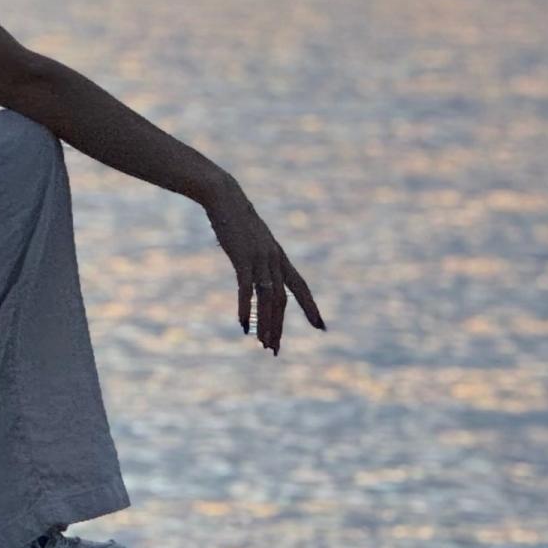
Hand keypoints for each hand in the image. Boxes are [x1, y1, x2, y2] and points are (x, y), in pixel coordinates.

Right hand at [203, 175, 326, 354]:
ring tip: (262, 344)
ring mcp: (260, 259)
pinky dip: (245, 308)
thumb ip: (259, 258)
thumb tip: (257, 273)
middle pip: (282, 300)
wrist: (225, 197)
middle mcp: (274, 260)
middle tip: (274, 350)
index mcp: (280, 257)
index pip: (301, 287)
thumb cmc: (237, 219)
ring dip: (265, 324)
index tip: (321, 327)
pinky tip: (243, 325)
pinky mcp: (242, 258)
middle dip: (279, 327)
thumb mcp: (254, 241)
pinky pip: (246, 288)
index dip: (311, 307)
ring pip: (267, 299)